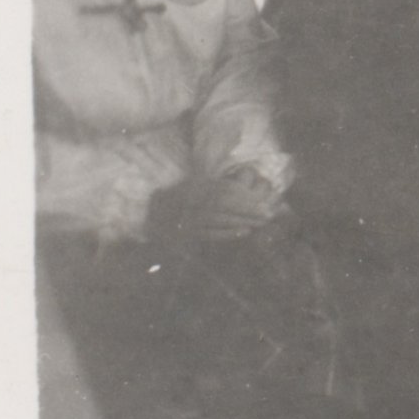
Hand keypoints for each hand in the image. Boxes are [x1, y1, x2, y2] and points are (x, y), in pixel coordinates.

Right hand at [151, 169, 282, 243]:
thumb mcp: (196, 186)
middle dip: (249, 209)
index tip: (265, 201)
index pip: (225, 190)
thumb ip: (218, 186)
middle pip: (225, 203)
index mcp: (197, 187)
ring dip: (242, 220)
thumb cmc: (179, 199)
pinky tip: (244, 232)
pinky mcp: (186, 234)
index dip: (246, 196)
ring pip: (219, 218)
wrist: (149, 215)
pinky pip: (209, 233)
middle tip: (269, 214)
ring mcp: (189, 218)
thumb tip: (247, 184)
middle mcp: (193, 201)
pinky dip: (227, 233)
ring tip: (261, 222)